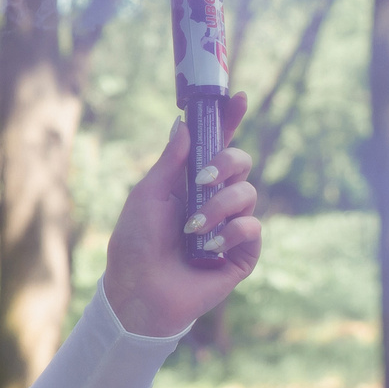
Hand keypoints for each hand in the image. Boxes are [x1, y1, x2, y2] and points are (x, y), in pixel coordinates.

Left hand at [98, 92, 261, 338]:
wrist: (140, 291)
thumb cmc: (134, 244)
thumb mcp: (147, 195)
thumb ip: (171, 160)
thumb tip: (182, 122)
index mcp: (188, 183)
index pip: (216, 146)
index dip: (228, 121)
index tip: (237, 96)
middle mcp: (213, 201)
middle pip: (241, 163)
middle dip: (227, 163)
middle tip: (202, 179)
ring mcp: (229, 227)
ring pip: (248, 194)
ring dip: (219, 207)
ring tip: (193, 229)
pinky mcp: (241, 254)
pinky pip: (253, 228)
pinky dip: (232, 232)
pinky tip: (210, 247)